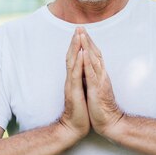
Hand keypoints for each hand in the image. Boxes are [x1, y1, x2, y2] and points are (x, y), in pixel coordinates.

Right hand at [58, 28, 89, 142]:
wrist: (74, 127)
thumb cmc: (80, 111)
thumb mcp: (81, 92)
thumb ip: (81, 81)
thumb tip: (84, 72)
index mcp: (74, 79)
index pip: (75, 59)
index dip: (77, 45)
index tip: (81, 32)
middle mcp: (71, 79)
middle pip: (72, 56)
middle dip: (75, 41)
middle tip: (78, 27)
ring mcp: (71, 85)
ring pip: (73, 62)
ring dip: (76, 48)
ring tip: (78, 35)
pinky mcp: (74, 92)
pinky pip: (76, 75)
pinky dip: (79, 63)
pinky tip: (81, 53)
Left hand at [79, 28, 123, 136]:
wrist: (110, 123)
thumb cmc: (102, 108)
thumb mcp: (96, 90)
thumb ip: (95, 79)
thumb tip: (89, 71)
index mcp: (100, 75)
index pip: (94, 56)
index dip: (88, 44)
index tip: (82, 33)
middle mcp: (101, 75)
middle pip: (95, 53)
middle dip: (87, 40)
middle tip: (81, 27)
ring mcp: (100, 81)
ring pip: (93, 60)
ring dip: (87, 46)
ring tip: (81, 34)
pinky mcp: (97, 89)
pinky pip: (92, 73)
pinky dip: (87, 62)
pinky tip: (84, 53)